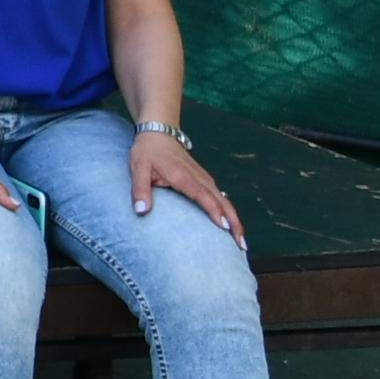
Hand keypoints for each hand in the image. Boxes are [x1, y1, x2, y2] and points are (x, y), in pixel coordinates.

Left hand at [133, 126, 241, 244]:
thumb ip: (139, 189)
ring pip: (225, 201)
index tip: (225, 228)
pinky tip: (232, 227)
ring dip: (235, 221)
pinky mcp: (206, 181)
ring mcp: (205, 179)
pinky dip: (229, 213)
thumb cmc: (148, 152)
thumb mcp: (137, 168)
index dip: (215, 211)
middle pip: (222, 202)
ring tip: (241, 242)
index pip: (203, 196)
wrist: (159, 133)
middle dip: (234, 223)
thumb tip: (141, 211)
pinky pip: (221, 199)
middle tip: (241, 245)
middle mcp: (199, 178)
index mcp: (183, 176)